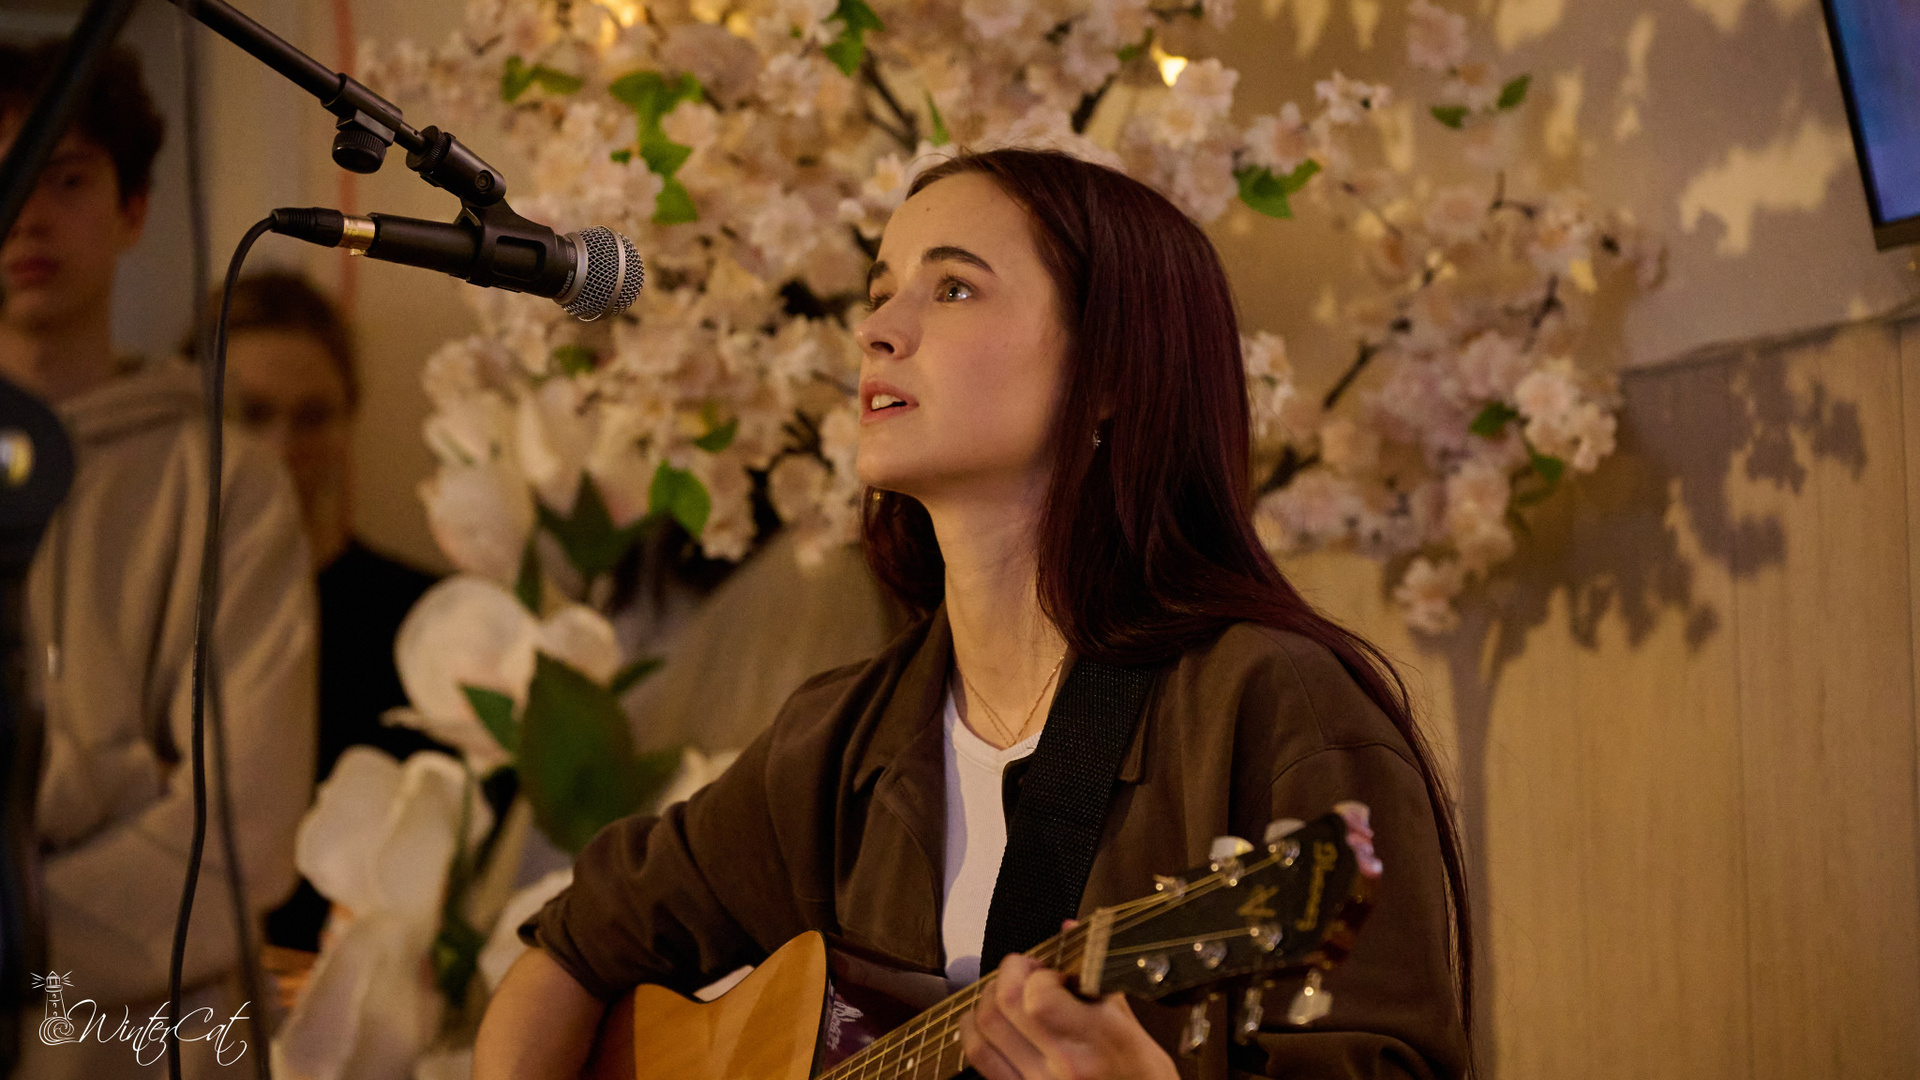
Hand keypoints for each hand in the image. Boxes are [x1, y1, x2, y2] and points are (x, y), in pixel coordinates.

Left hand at [961, 952, 1179, 1079]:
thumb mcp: (1136, 1033)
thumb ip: (1100, 981)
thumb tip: (1071, 930)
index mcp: (1098, 1043)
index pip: (1040, 995)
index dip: (1039, 973)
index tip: (1053, 972)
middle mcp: (1062, 1066)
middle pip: (1004, 1004)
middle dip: (1008, 974)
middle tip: (1024, 972)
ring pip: (984, 1029)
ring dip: (987, 999)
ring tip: (1006, 993)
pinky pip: (980, 1058)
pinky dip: (975, 1031)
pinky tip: (986, 1023)